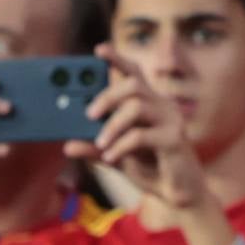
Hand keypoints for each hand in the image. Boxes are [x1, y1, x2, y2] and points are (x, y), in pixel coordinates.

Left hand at [73, 45, 210, 217]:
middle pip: (133, 85)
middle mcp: (162, 105)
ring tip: (101, 144)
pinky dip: (121, 145)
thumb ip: (94, 148)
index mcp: (148, 103)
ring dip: (112, 125)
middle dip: (107, 97)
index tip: (98, 49)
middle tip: (88, 115)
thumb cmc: (149, 169)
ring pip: (137, 106)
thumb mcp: (115, 157)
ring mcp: (171, 120)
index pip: (133, 73)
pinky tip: (111, 156)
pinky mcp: (175, 138)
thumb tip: (67, 145)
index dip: (117, 59)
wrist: (176, 194)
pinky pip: (141, 135)